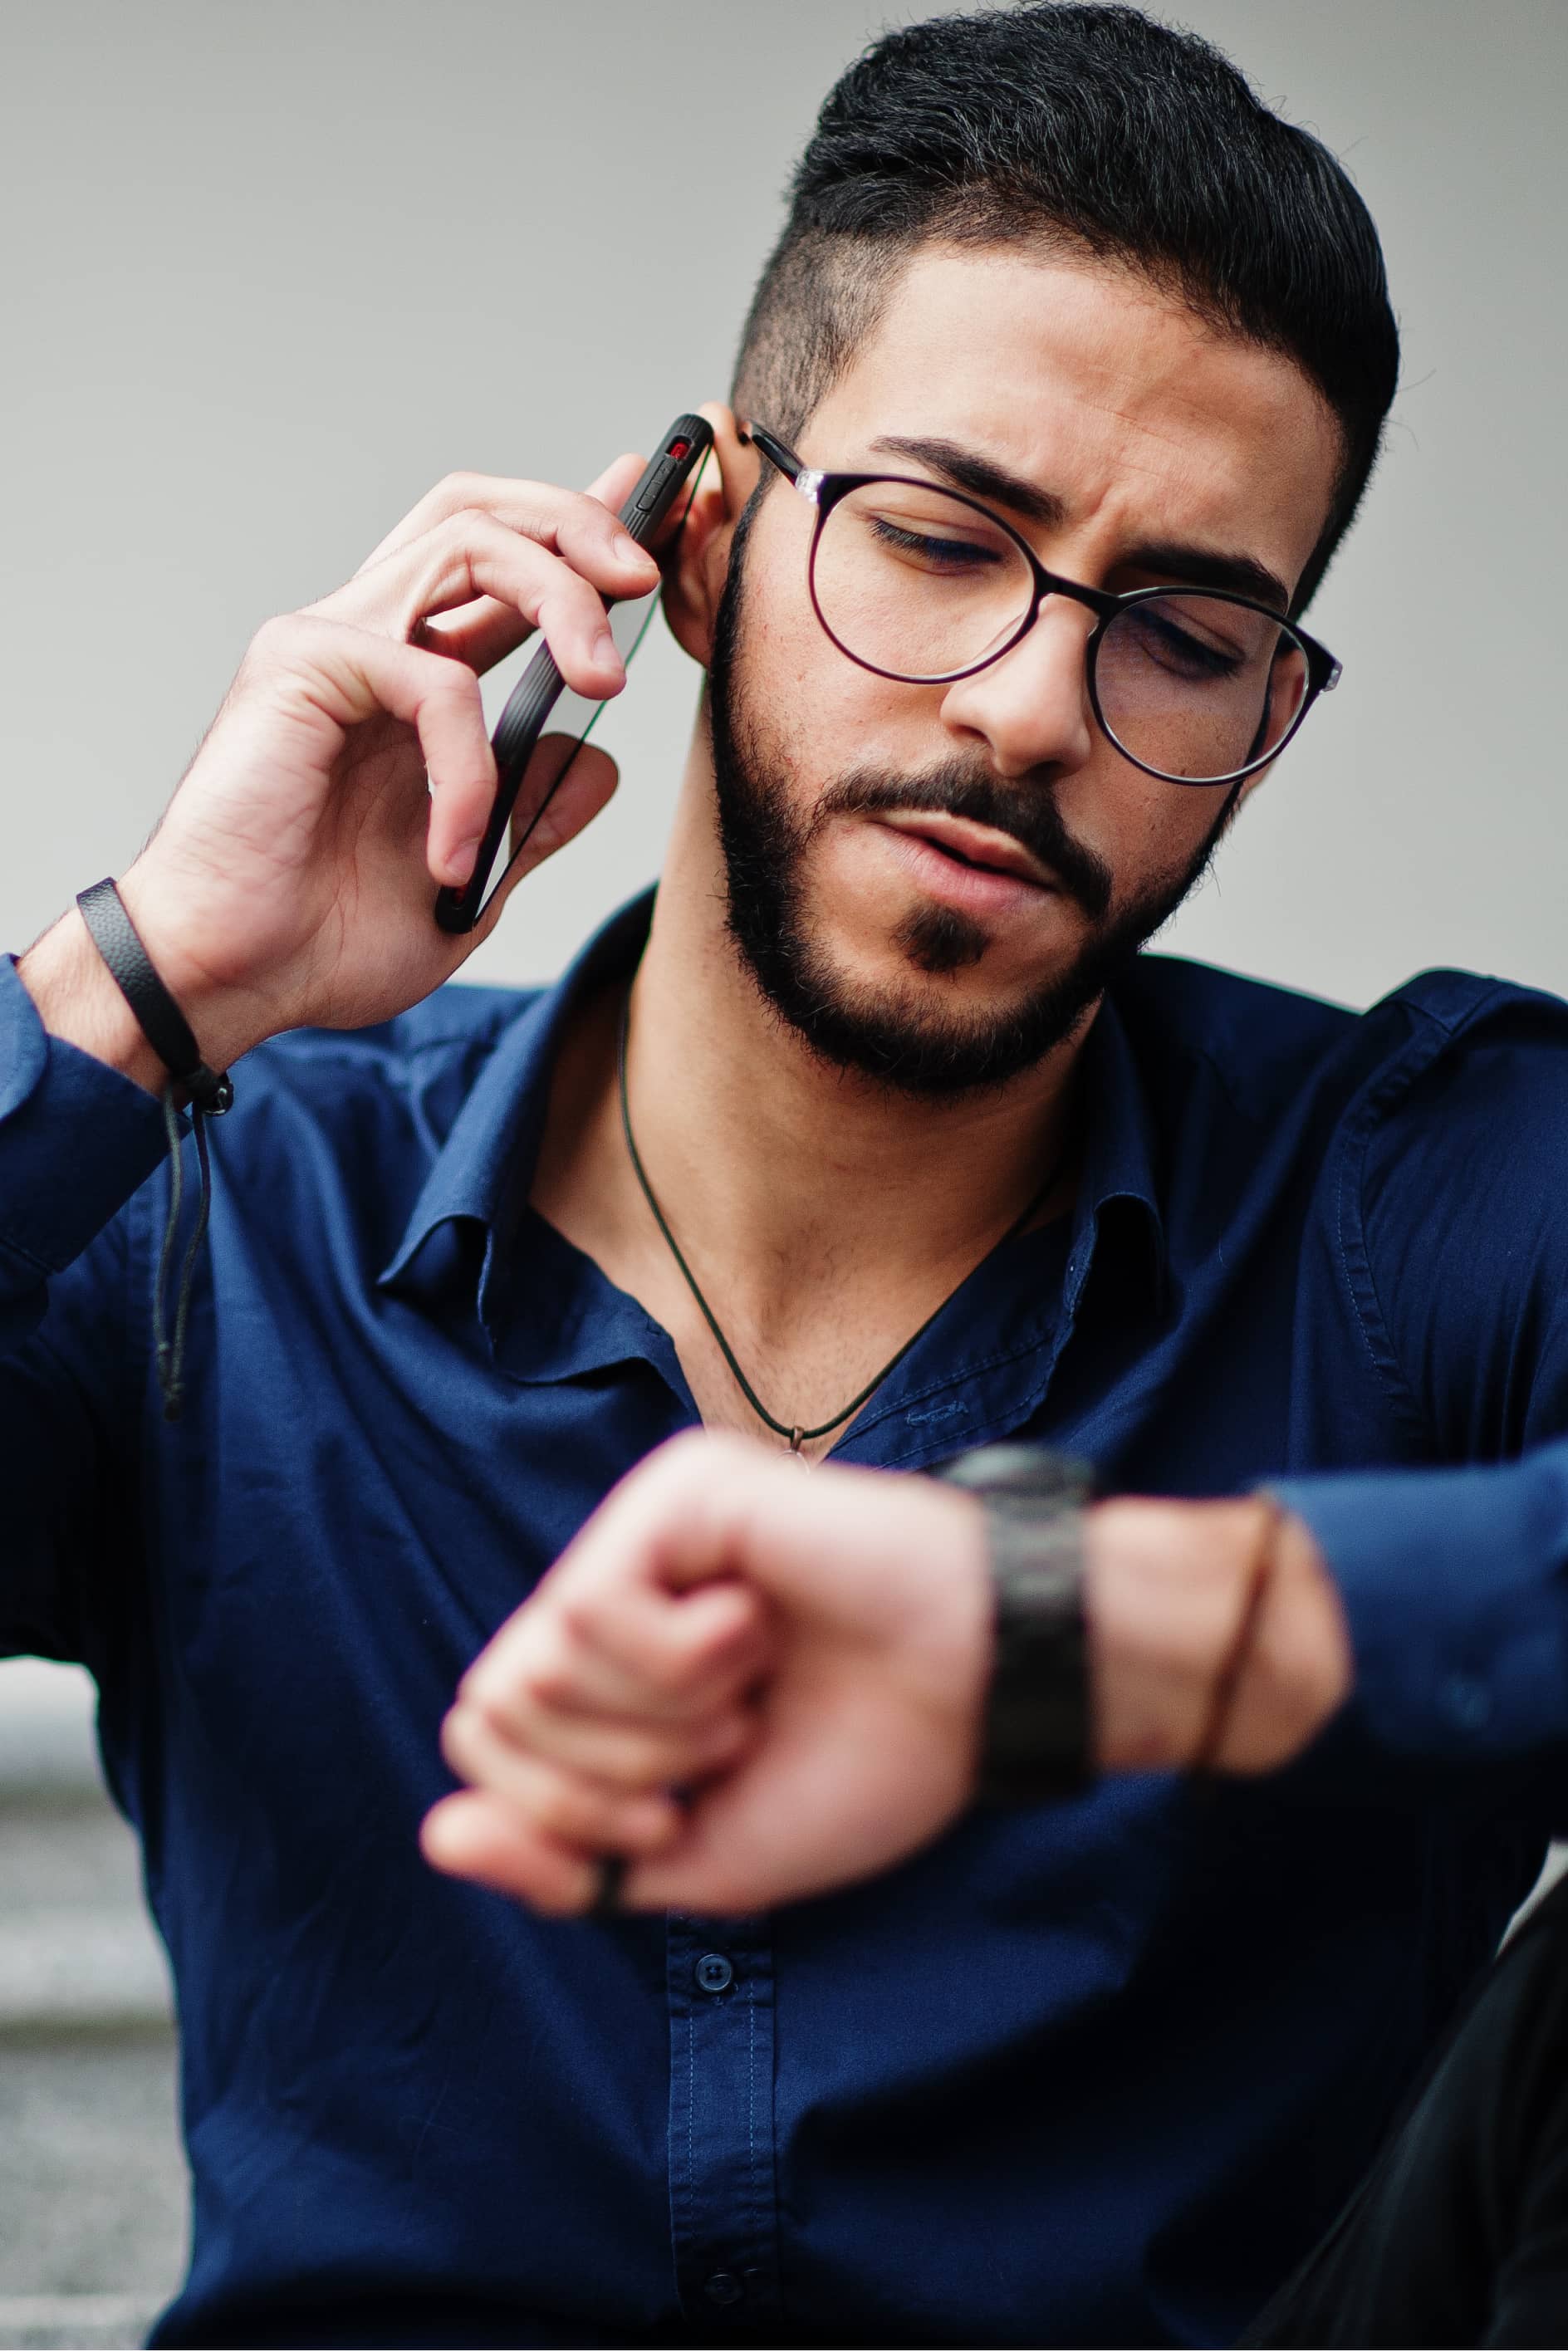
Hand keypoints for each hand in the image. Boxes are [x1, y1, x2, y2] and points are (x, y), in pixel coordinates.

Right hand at [21, 456, 661, 1079]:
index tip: (657, 513)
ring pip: (468, 545)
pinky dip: (472, 769)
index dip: (577, 527)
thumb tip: (599, 763)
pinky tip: (456, 852)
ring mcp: (331, 641)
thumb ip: (531, 816)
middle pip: (482, 512)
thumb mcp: (470, 882)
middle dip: (579, 521)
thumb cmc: (319, 937)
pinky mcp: (300, 664)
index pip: (499, 567)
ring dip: (560, 600)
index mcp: (408, 679)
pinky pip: (434, 680)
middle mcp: (368, 638)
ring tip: (606, 679)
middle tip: (648, 576)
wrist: (228, 981)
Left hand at [424, 1433, 990, 1914]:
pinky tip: (756, 1631)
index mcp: (613, 1670)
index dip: (555, 1816)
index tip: (672, 1822)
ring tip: (750, 1688)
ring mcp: (643, 1529)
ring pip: (535, 1661)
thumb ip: (569, 1860)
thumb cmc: (866, 1760)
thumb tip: (437, 1836)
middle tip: (721, 1750)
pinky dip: (677, 1661)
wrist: (987, 1693)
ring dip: (657, 1720)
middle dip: (602, 1777)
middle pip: (492, 1707)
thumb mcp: (702, 1856)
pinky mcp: (681, 1490)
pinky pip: (595, 1605)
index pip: (485, 1746)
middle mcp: (614, 1587)